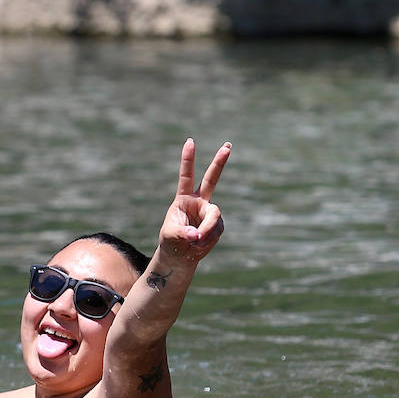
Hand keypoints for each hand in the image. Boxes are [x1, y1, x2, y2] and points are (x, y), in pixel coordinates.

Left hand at [158, 138, 228, 264]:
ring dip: (206, 231)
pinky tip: (200, 244)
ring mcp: (209, 212)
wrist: (180, 255)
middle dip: (219, 163)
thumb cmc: (171, 241)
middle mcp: (199, 201)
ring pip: (214, 217)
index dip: (188, 160)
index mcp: (183, 198)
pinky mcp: (217, 225)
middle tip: (227, 146)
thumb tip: (197, 234)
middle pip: (211, 179)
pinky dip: (209, 239)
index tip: (190, 142)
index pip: (186, 176)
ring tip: (196, 242)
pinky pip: (216, 230)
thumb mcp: (170, 236)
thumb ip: (183, 233)